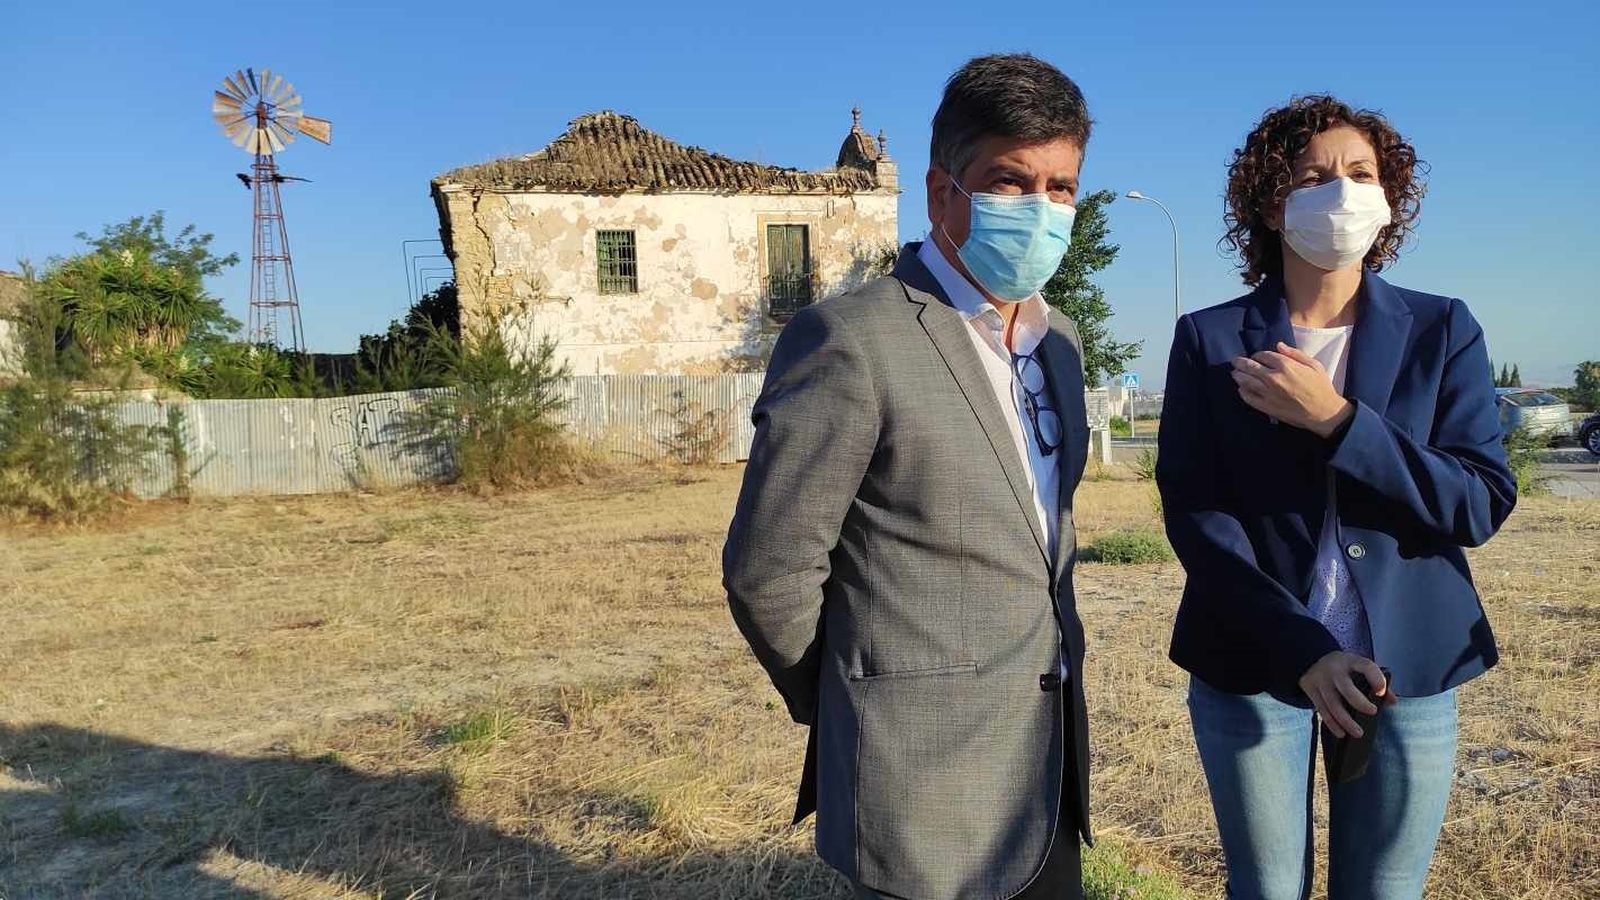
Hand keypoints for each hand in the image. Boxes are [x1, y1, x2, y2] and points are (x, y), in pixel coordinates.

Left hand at [1231, 342, 1354, 437]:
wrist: (1323, 412)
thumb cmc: (1321, 387)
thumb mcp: (1313, 365)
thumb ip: (1294, 353)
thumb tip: (1278, 345)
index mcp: (1285, 365)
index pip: (1263, 355)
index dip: (1258, 355)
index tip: (1256, 356)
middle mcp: (1273, 378)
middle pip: (1250, 366)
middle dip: (1240, 362)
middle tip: (1235, 361)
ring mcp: (1268, 393)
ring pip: (1245, 381)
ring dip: (1238, 375)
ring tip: (1234, 373)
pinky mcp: (1266, 406)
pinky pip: (1249, 398)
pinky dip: (1242, 392)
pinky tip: (1241, 389)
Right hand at [1298, 651, 1392, 738]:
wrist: (1311, 660)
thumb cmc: (1344, 668)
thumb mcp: (1359, 667)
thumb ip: (1377, 681)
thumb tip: (1392, 701)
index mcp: (1351, 661)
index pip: (1366, 667)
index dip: (1376, 679)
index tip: (1381, 693)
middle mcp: (1335, 670)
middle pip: (1347, 689)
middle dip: (1360, 703)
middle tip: (1373, 712)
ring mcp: (1321, 680)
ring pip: (1333, 704)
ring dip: (1346, 721)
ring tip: (1358, 733)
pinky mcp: (1310, 689)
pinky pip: (1322, 710)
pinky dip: (1332, 724)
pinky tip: (1341, 732)